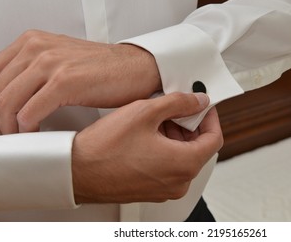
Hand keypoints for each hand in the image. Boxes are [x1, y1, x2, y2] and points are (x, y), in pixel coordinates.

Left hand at [0, 30, 161, 133]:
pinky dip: (26, 130)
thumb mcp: (61, 60)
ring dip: (8, 128)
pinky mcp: (65, 81)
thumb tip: (11, 98)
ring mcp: (50, 63)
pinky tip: (35, 134)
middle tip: (4, 134)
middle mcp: (37, 48)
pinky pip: (28, 114)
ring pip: (6, 104)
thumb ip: (33, 72)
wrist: (137, 67)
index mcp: (32, 41)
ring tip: (17, 138)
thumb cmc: (104, 69)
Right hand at [71, 92, 222, 203]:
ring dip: (175, 137)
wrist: (75, 171)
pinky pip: (168, 167)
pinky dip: (165, 150)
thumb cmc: (104, 148)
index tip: (201, 106)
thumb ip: (179, 103)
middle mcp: (178, 182)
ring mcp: (164, 189)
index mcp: (184, 165)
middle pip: (198, 148)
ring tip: (155, 120)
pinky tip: (146, 136)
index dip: (210, 118)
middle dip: (189, 125)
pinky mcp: (151, 190)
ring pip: (183, 157)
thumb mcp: (145, 112)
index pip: (214, 139)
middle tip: (174, 109)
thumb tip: (199, 101)